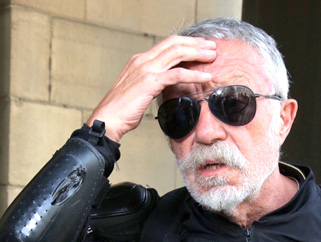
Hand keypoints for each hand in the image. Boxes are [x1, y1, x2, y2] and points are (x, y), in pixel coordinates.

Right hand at [86, 35, 216, 141]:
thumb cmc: (121, 111)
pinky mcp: (150, 82)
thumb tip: (165, 86)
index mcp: (140, 60)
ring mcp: (146, 69)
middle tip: (211, 47)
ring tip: (212, 56)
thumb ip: (151, 84)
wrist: (108, 119)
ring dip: (197, 53)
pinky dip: (194, 74)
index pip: (167, 45)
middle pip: (174, 43)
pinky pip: (177, 74)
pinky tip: (206, 77)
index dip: (186, 44)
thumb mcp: (138, 92)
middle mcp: (143, 60)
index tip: (200, 48)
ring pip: (177, 53)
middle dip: (195, 44)